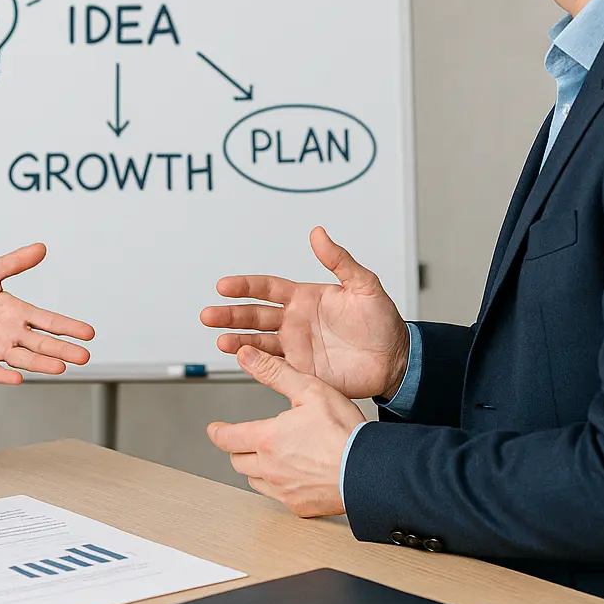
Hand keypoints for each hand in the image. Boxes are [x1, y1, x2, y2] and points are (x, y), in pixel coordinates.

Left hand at [0, 242, 94, 383]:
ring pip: (22, 358)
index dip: (67, 326)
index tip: (88, 333)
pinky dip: (3, 374)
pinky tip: (17, 378)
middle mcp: (10, 333)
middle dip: (62, 350)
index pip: (48, 320)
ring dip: (40, 364)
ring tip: (60, 367)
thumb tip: (40, 248)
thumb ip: (12, 262)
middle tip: (84, 356)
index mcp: (16, 312)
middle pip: (41, 343)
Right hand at [201, 226, 408, 400]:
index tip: (224, 286)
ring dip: (237, 340)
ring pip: (258, 341)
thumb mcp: (364, 285)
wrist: (394, 359)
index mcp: (305, 297)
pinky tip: (240, 359)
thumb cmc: (382, 321)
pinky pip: (272, 365)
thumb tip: (319, 233)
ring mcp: (296, 346)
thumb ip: (340, 261)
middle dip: (230, 314)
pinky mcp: (301, 369)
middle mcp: (295, 320)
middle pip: (254, 315)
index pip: (267, 288)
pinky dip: (254, 363)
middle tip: (208, 315)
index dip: (245, 287)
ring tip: (220, 340)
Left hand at [207, 345, 362, 517]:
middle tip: (243, 441)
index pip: (227, 438)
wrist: (370, 470)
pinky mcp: (298, 506)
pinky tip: (290, 475)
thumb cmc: (345, 432)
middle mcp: (270, 467)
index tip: (215, 429)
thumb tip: (248, 357)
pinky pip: (277, 496)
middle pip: (238, 461)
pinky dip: (277, 486)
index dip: (217, 431)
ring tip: (267, 457)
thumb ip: (275, 373)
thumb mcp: (310, 390)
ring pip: (254, 481)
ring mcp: (283, 489)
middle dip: (237, 448)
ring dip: (255, 469)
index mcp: (268, 439)